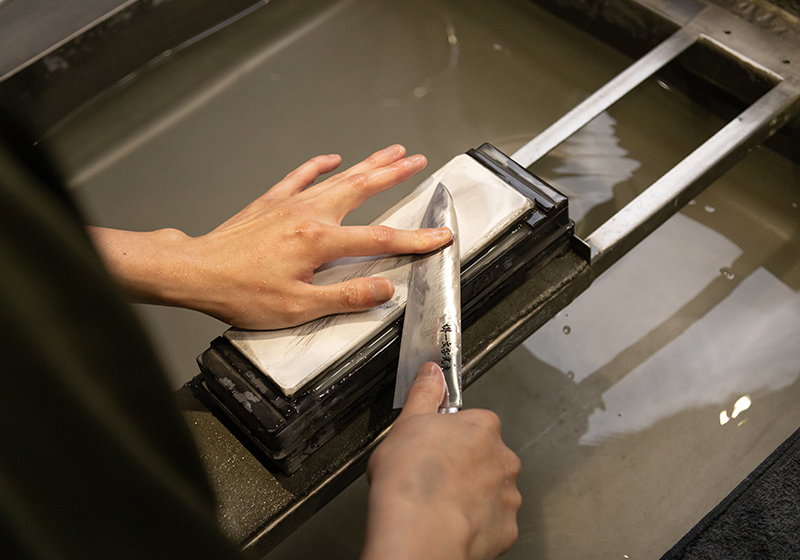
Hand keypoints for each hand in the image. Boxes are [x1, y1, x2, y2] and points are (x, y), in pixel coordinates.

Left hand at [89, 145, 450, 328]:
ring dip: (368, 163)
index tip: (438, 235)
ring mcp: (290, 204)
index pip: (380, 238)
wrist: (195, 272)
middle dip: (395, 174)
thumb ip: (346, 296)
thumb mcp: (299, 307)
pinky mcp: (271, 202)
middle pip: (363, 189)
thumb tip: (383, 291)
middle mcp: (309, 215)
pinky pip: (301, 176)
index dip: (414, 238)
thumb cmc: (242, 292)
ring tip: (391, 151)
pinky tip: (331, 158)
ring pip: (339, 177)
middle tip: (418, 161)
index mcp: (320, 242)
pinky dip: (318, 165)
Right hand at [362, 363, 521, 559]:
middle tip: (433, 477)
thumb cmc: (411, 481)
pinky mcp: (505, 530)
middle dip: (464, 466)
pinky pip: (491, 522)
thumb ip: (425, 393)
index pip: (473, 423)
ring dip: (470, 495)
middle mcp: (503, 459)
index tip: (433, 446)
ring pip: (490, 490)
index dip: (449, 436)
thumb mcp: (408, 422)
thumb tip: (431, 372)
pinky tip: (450, 522)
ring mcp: (507, 496)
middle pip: (484, 457)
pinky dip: (475, 523)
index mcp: (483, 427)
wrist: (418, 534)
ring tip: (438, 504)